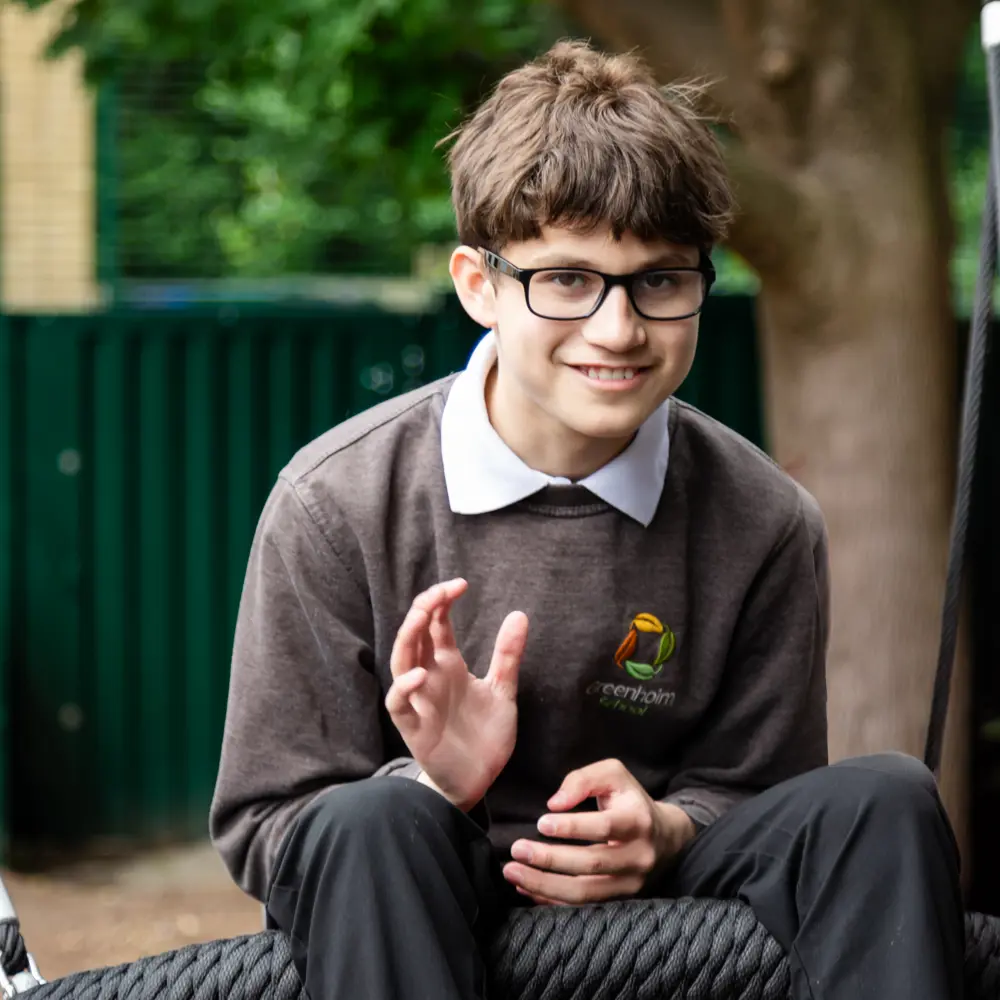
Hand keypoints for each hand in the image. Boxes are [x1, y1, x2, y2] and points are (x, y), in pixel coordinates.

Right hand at [385, 579, 528, 812]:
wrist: (477, 779)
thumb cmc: (484, 734)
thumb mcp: (502, 691)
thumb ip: (507, 655)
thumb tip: (519, 613)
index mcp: (448, 664)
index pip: (436, 624)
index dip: (442, 601)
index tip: (460, 584)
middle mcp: (429, 677)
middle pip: (414, 635)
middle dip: (423, 609)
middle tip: (441, 591)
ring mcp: (419, 700)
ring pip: (401, 662)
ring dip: (408, 637)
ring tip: (422, 616)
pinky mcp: (413, 727)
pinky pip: (399, 703)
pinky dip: (405, 686)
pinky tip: (422, 674)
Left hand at [502, 759, 696, 904]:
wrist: (664, 837)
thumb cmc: (629, 800)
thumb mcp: (614, 775)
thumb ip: (583, 779)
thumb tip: (555, 803)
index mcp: (637, 821)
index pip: (603, 827)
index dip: (572, 827)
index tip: (541, 823)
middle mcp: (638, 856)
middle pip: (591, 863)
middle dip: (549, 859)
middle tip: (517, 850)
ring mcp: (631, 884)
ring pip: (585, 892)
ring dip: (545, 885)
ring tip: (513, 873)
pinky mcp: (620, 902)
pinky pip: (583, 907)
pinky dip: (552, 900)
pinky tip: (528, 888)